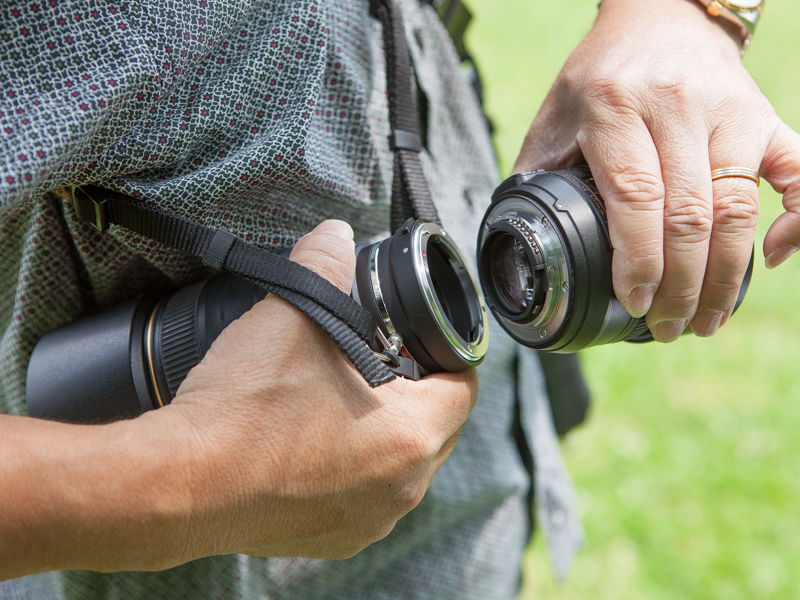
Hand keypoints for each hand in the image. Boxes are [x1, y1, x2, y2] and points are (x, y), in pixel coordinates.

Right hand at [172, 219, 478, 559]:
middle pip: (438, 426)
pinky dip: (355, 468)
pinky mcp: (336, 538)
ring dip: (388, 432)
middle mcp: (403, 486)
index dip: (452, 355)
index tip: (428, 342)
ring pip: (402, 463)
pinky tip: (320, 443)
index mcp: (412, 434)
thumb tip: (333, 236)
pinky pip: (367, 495)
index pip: (465, 385)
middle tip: (386, 363)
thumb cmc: (244, 409)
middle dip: (420, 392)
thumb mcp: (292, 315)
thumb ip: (324, 264)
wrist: (182, 485)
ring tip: (350, 400)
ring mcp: (371, 518)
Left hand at [514, 0, 799, 340]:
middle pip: (688, 214)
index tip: (633, 304)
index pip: (634, 196)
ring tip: (705, 321)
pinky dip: (798, 220)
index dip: (636, 260)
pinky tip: (774, 259)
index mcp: (614, 106)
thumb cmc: (599, 76)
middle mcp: (678, 105)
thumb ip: (540, 177)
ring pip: (737, 207)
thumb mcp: (555, 118)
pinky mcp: (765, 117)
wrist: (658, 15)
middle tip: (665, 329)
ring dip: (725, 276)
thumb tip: (522, 245)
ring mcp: (731, 111)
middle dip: (678, 286)